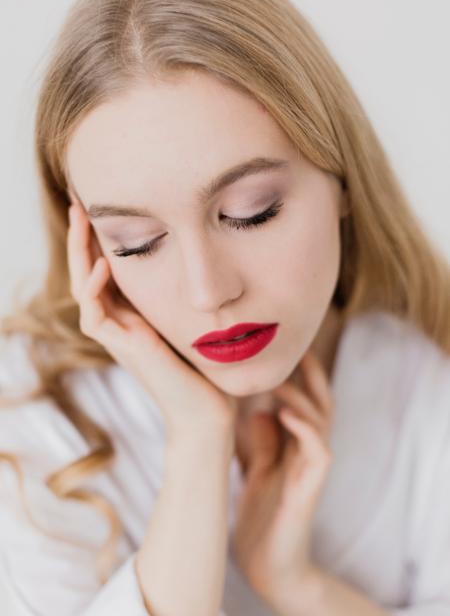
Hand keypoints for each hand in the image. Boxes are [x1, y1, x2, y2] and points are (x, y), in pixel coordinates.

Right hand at [66, 199, 237, 440]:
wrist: (208, 413)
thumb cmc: (208, 368)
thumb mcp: (195, 317)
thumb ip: (189, 293)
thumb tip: (207, 258)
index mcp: (135, 313)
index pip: (108, 269)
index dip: (101, 239)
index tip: (105, 206)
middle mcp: (121, 322)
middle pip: (87, 273)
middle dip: (83, 238)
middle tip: (80, 202)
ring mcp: (119, 337)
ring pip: (82, 289)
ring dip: (79, 254)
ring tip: (81, 218)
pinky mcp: (124, 350)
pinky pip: (93, 317)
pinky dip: (94, 290)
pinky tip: (103, 264)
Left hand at [231, 348, 333, 612]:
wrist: (268, 566)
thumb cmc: (263, 518)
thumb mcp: (259, 471)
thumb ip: (264, 443)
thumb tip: (260, 411)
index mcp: (296, 447)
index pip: (304, 401)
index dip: (298, 374)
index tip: (280, 346)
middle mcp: (308, 452)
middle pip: (320, 402)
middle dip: (310, 373)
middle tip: (294, 345)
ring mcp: (312, 469)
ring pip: (321, 420)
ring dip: (301, 396)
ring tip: (279, 376)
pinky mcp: (311, 487)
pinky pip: (318, 451)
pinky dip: (304, 429)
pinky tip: (283, 413)